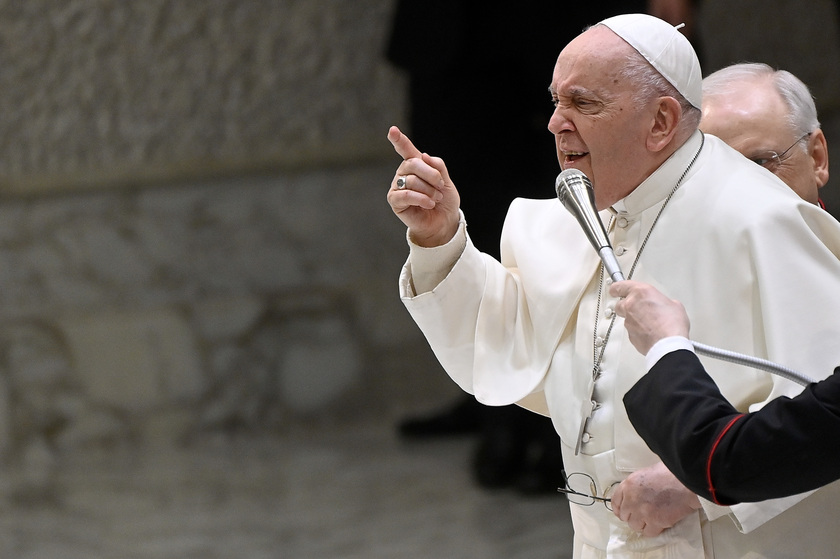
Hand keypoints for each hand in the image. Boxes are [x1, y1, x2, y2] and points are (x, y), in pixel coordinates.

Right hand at [386, 126, 460, 246]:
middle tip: (441, 186)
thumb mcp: (446, 181)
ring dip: (429, 190)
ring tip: (436, 198)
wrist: (443, 222)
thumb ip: (437, 166)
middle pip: (413, 164)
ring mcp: (397, 187)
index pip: (405, 149)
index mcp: (415, 165)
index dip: (399, 140)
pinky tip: (429, 204)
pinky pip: (406, 194)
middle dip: (431, 175)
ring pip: (412, 180)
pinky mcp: (395, 201)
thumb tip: (423, 156)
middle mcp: (403, 173)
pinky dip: (421, 198)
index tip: (392, 130)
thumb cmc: (443, 201)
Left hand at [610, 280, 689, 354]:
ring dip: (634, 319)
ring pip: (626, 318)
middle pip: (620, 303)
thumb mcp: (674, 305)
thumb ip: (662, 301)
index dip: (616, 288)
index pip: (620, 286)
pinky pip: (631, 330)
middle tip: (638, 308)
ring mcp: (628, 321)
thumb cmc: (672, 324)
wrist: (668, 343)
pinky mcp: (629, 334)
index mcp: (641, 292)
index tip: (615, 290)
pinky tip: (649, 332)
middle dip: (627, 305)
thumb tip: (663, 305)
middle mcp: (631, 305)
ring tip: (649, 322)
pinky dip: (638, 330)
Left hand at [611, 462, 700, 536]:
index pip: (615, 502)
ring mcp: (643, 512)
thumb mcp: (645, 473)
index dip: (619, 509)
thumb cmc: (669, 473)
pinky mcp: (656, 522)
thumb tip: (635, 494)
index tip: (624, 512)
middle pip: (624, 516)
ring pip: (634, 526)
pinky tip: (658, 524)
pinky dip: (652, 530)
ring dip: (641, 524)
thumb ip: (636, 485)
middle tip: (641, 515)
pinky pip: (648, 533)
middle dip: (632, 516)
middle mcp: (632, 500)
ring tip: (650, 519)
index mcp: (628, 485)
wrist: (686, 481)